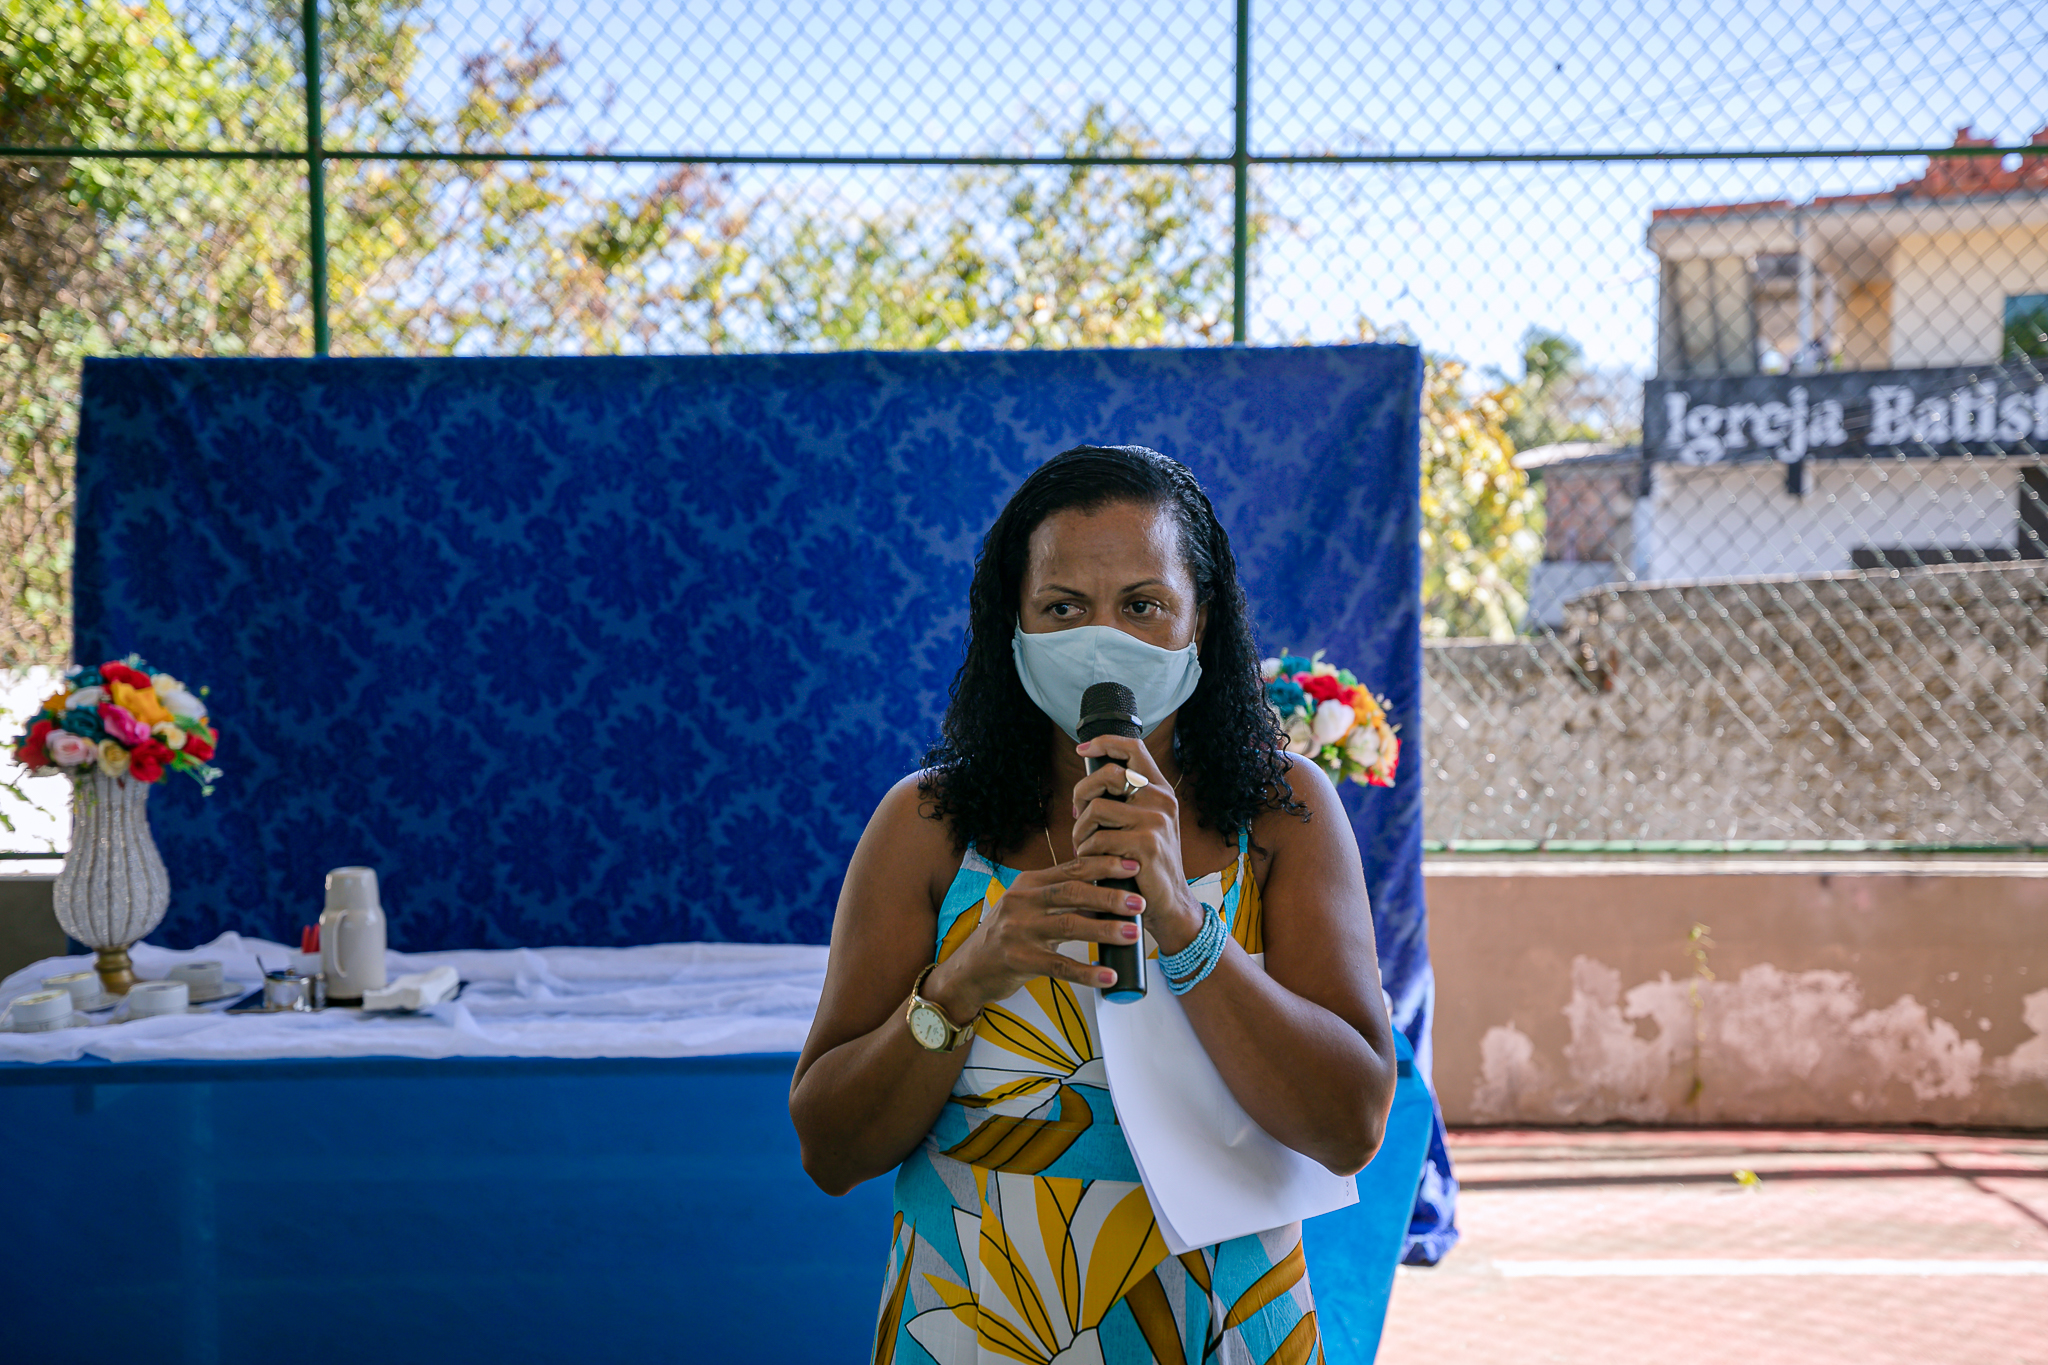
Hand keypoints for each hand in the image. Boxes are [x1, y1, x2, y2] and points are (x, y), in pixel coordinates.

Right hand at [924, 853, 1146, 1019]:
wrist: (969, 969)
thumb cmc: (1008, 936)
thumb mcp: (1028, 908)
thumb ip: (1060, 899)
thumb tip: (1109, 895)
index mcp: (1029, 884)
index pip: (1072, 869)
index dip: (1104, 866)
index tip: (1133, 866)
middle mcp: (1022, 902)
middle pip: (1073, 892)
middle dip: (1109, 895)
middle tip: (1139, 902)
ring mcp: (1019, 931)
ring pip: (1069, 926)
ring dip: (1105, 929)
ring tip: (1133, 934)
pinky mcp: (1019, 960)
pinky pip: (1060, 966)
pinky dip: (1087, 971)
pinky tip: (1108, 975)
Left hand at [1070, 735, 1205, 955]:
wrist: (1169, 904)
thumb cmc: (1147, 864)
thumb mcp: (1145, 826)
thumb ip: (1126, 803)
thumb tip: (1088, 785)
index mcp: (1160, 791)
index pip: (1134, 748)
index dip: (1105, 742)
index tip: (1083, 749)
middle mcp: (1161, 800)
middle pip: (1107, 774)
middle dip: (1081, 794)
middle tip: (1077, 815)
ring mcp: (1155, 821)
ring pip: (1096, 809)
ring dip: (1081, 831)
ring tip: (1084, 846)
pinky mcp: (1145, 844)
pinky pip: (1099, 840)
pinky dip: (1087, 853)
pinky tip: (1093, 863)